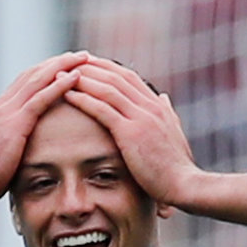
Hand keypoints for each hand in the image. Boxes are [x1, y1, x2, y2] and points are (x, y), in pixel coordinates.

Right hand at [0, 52, 88, 203]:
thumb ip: (18, 138)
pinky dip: (60, 85)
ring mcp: (7, 111)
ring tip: (84, 58)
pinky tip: (76, 78)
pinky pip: (40, 99)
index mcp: (1, 108)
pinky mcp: (14, 124)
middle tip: (82, 54)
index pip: (27, 80)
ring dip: (64, 65)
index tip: (69, 64)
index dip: (49, 69)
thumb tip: (33, 143)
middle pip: (34, 72)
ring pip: (39, 79)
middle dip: (59, 61)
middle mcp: (3, 104)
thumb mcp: (6, 149)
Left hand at [63, 58, 197, 206]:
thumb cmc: (177, 168)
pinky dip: (83, 99)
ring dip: (82, 78)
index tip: (89, 64)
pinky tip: (66, 94)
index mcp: (158, 106)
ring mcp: (141, 118)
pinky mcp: (131, 133)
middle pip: (116, 77)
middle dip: (91, 67)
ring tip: (61, 74)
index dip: (107, 68)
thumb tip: (163, 98)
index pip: (129, 77)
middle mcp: (150, 106)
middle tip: (70, 61)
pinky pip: (102, 110)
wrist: (185, 185)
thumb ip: (167, 114)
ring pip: (107, 88)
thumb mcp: (174, 135)